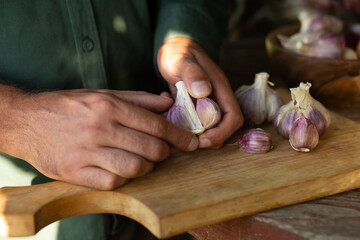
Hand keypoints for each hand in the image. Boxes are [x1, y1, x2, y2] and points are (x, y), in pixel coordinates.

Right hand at [0, 88, 197, 189]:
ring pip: (136, 168)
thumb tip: (168, 103)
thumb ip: (138, 99)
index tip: (192, 143)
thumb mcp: (103, 94)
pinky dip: (124, 178)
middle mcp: (100, 128)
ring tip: (142, 160)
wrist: (28, 121)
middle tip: (162, 151)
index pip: (157, 125)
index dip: (180, 136)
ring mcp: (87, 152)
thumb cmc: (70, 106)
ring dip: (146, 167)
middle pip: (151, 148)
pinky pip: (113, 182)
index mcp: (109, 106)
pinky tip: (121, 169)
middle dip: (164, 153)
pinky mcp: (76, 172)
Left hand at [157, 37, 243, 148]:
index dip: (222, 132)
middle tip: (189, 142)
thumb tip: (203, 91)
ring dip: (197, 135)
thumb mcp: (182, 58)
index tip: (203, 139)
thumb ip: (193, 73)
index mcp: (220, 88)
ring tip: (178, 133)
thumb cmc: (179, 51)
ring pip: (210, 128)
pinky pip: (195, 123)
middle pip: (224, 127)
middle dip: (210, 139)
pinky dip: (185, 127)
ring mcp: (206, 103)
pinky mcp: (195, 107)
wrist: (174, 47)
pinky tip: (170, 119)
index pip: (233, 117)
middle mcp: (217, 98)